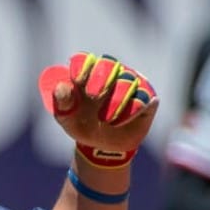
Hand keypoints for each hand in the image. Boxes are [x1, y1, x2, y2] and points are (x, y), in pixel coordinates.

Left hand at [39, 52, 158, 165]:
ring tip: (105, 119)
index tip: (77, 79)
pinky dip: (130, 110)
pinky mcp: (147, 100)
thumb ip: (62, 102)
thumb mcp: (66, 118)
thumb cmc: (82, 125)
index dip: (82, 66)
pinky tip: (118, 122)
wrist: (102, 148)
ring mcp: (132, 85)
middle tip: (93, 94)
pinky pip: (143, 99)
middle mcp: (112, 74)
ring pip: (128, 82)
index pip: (86, 60)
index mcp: (89, 73)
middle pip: (109, 65)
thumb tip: (61, 87)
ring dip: (115, 100)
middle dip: (101, 78)